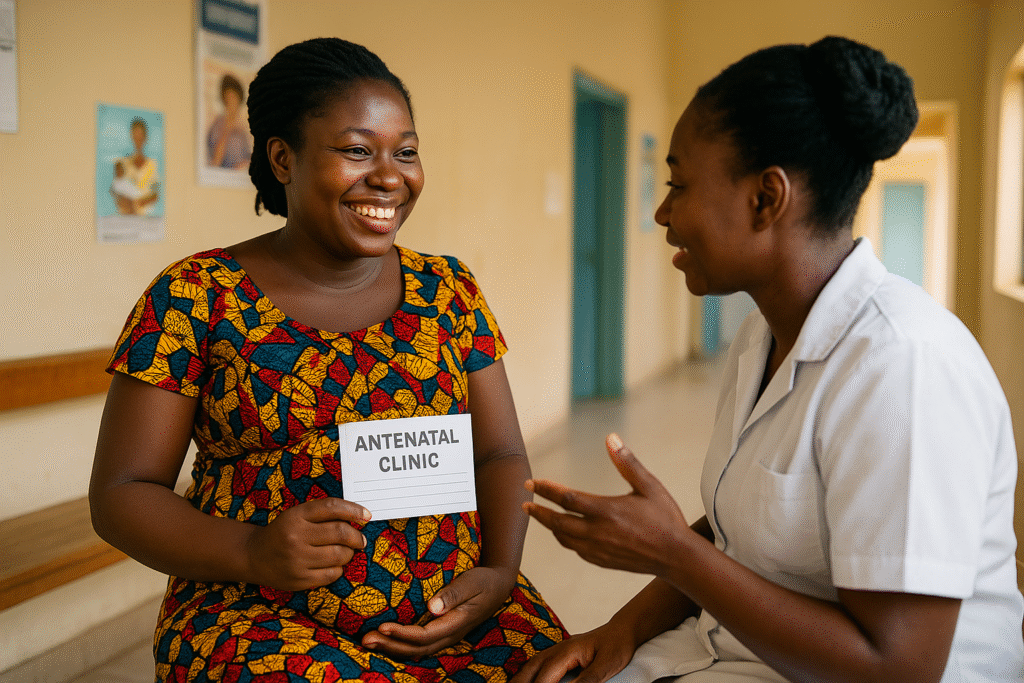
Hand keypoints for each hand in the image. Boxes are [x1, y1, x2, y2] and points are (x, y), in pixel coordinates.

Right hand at [245, 497, 369, 590]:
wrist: (253, 556)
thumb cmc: (283, 532)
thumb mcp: (297, 515)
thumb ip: (324, 513)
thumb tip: (360, 517)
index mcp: (295, 516)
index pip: (332, 507)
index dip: (354, 510)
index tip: (367, 516)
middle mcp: (295, 537)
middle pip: (341, 533)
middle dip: (356, 537)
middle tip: (360, 540)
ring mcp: (297, 560)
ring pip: (340, 555)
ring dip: (349, 553)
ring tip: (345, 551)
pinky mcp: (300, 580)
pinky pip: (332, 574)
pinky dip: (338, 568)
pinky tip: (332, 564)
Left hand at [361, 565, 517, 658]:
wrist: (499, 585)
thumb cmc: (485, 580)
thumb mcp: (472, 582)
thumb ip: (453, 594)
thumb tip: (432, 607)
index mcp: (457, 623)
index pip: (425, 636)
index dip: (403, 634)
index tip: (383, 627)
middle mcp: (450, 634)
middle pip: (417, 648)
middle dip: (391, 646)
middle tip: (366, 640)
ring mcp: (447, 635)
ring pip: (417, 649)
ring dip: (392, 648)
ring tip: (369, 641)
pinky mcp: (443, 630)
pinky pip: (420, 644)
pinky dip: (401, 645)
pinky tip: (387, 640)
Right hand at [510, 623, 635, 682]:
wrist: (621, 631)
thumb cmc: (616, 647)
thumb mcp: (606, 665)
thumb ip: (588, 680)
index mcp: (566, 652)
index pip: (544, 678)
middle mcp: (556, 650)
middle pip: (530, 670)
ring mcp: (556, 651)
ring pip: (530, 666)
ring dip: (520, 680)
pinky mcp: (560, 655)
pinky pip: (537, 664)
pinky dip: (527, 674)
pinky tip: (525, 680)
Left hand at [523, 433, 689, 575]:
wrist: (677, 557)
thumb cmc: (665, 518)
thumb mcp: (649, 485)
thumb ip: (627, 463)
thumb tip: (611, 438)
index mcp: (606, 510)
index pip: (566, 498)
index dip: (545, 489)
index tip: (531, 483)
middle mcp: (597, 532)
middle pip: (556, 522)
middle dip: (538, 511)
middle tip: (524, 503)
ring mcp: (598, 550)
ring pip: (564, 538)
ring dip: (549, 526)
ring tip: (540, 516)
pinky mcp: (603, 561)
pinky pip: (576, 550)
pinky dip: (565, 540)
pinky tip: (565, 534)